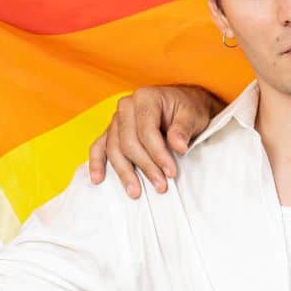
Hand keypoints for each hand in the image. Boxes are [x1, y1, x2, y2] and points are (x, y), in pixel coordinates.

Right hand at [87, 86, 223, 197]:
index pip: (147, 130)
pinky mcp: (112, 131)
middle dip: (145, 166)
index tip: (171, 172)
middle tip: (160, 186)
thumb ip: (184, 129)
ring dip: (124, 172)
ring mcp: (116, 119)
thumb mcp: (193, 115)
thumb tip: (179, 146)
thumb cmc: (189, 109)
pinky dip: (96, 162)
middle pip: (128, 142)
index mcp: (146, 98)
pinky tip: (98, 179)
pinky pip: (99, 146)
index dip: (158, 154)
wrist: (183, 105)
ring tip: (136, 191)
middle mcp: (126, 106)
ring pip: (114, 148)